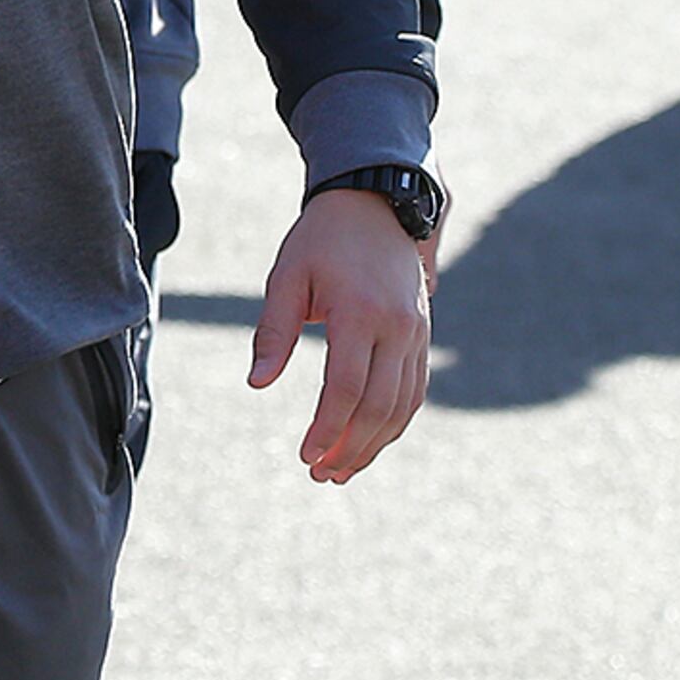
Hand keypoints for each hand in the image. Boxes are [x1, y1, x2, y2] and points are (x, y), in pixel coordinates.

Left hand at [248, 188, 436, 483]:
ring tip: (341, 470)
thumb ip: (273, 331)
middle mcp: (397, 327)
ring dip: (374, 444)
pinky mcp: (423, 337)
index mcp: (359, 311)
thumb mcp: (287, 276)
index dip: (327, 428)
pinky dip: (394, 423)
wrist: (376, 205)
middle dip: (350, 448)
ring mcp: (417, 334)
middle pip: (380, 406)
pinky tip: (369, 442)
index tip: (305, 455)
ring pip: (403, 406)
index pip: (346, 388)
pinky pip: (414, 391)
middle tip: (320, 474)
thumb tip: (257, 383)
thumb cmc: (322, 241)